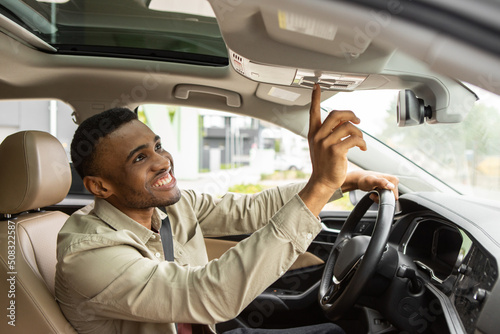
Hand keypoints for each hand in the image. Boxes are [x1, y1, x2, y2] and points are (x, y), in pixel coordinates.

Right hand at [299, 85, 366, 215]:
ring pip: (348, 127)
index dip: (315, 97)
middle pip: (336, 114)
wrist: (323, 182)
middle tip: (358, 120)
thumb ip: (330, 132)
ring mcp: (326, 143)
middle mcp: (318, 136)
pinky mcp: (336, 151)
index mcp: (313, 133)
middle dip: (350, 114)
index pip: (313, 111)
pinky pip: (354, 139)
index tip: (316, 86)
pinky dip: (362, 142)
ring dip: (359, 132)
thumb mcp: (322, 146)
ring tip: (361, 140)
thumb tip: (346, 121)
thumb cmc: (324, 165)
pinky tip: (362, 148)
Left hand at [343, 170, 399, 200]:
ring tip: (374, 193)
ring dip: (379, 198)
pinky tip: (374, 193)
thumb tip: (391, 186)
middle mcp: (393, 182)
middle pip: (391, 198)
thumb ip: (381, 182)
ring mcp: (390, 186)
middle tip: (374, 193)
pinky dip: (379, 198)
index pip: (394, 195)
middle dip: (381, 198)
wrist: (360, 179)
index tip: (377, 192)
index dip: (385, 197)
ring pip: (387, 199)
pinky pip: (385, 198)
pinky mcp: (387, 189)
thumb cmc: (364, 179)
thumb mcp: (371, 180)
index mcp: (393, 179)